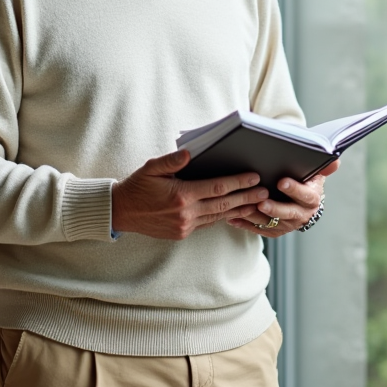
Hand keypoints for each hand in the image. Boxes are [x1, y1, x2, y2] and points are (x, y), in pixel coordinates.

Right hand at [111, 149, 269, 239]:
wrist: (121, 212)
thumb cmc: (137, 186)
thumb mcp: (151, 167)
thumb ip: (172, 160)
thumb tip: (190, 153)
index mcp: (180, 195)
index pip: (216, 187)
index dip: (237, 182)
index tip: (253, 177)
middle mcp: (186, 213)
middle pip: (223, 204)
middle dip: (246, 197)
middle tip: (265, 192)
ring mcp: (185, 226)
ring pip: (218, 216)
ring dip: (239, 209)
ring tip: (257, 204)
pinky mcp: (182, 234)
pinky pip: (207, 223)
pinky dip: (222, 217)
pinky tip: (234, 211)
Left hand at [226, 159, 338, 236]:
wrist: (302, 200)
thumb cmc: (304, 180)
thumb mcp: (315, 171)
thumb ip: (323, 166)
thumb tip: (335, 161)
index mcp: (311, 199)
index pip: (305, 195)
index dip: (294, 189)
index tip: (282, 181)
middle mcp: (302, 214)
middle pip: (288, 213)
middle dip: (275, 208)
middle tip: (261, 202)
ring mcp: (288, 224)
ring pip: (271, 223)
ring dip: (256, 217)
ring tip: (242, 208)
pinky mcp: (275, 230)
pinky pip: (260, 230)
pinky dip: (246, 225)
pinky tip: (233, 218)